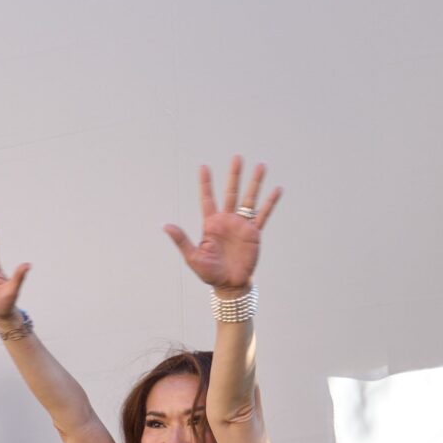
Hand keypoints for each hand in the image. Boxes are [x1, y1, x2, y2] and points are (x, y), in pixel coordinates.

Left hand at [164, 157, 279, 292]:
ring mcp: (241, 225)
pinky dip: (270, 202)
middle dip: (234, 175)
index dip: (205, 183)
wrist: (229, 284)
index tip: (203, 166)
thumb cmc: (209, 273)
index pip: (207, 198)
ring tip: (261, 165)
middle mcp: (227, 220)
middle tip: (237, 157)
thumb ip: (181, 240)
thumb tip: (165, 225)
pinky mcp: (254, 233)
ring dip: (255, 183)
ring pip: (249, 199)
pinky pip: (263, 215)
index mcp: (211, 224)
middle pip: (231, 192)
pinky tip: (277, 189)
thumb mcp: (193, 257)